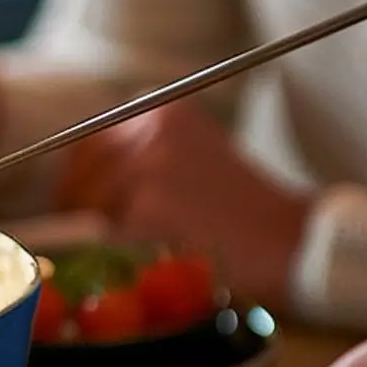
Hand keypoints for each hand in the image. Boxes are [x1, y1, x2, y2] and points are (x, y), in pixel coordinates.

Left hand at [58, 101, 312, 310]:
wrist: (289, 240)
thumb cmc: (239, 208)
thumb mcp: (189, 155)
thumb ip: (138, 153)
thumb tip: (78, 176)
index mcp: (160, 110)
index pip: (87, 139)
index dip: (79, 175)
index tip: (81, 200)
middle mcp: (151, 129)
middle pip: (79, 169)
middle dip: (77, 202)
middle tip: (93, 232)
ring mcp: (147, 166)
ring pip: (87, 202)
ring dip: (97, 230)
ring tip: (129, 246)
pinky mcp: (146, 207)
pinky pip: (104, 232)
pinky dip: (115, 250)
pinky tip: (146, 256)